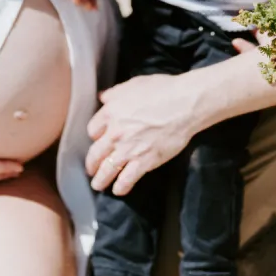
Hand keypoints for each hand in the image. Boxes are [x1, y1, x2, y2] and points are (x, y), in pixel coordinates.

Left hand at [85, 73, 200, 195]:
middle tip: (91, 170)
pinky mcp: (144, 161)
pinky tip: (118, 190)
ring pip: (107, 170)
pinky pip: (127, 179)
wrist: (184, 105)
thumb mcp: (134, 84)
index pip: (92, 130)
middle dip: (91, 164)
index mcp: (111, 112)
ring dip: (101, 180)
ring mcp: (129, 149)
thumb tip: (103, 98)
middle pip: (95, 154)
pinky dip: (121, 187)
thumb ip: (115, 92)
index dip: (95, 136)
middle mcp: (115, 133)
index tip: (98, 140)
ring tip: (98, 185)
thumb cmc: (162, 90)